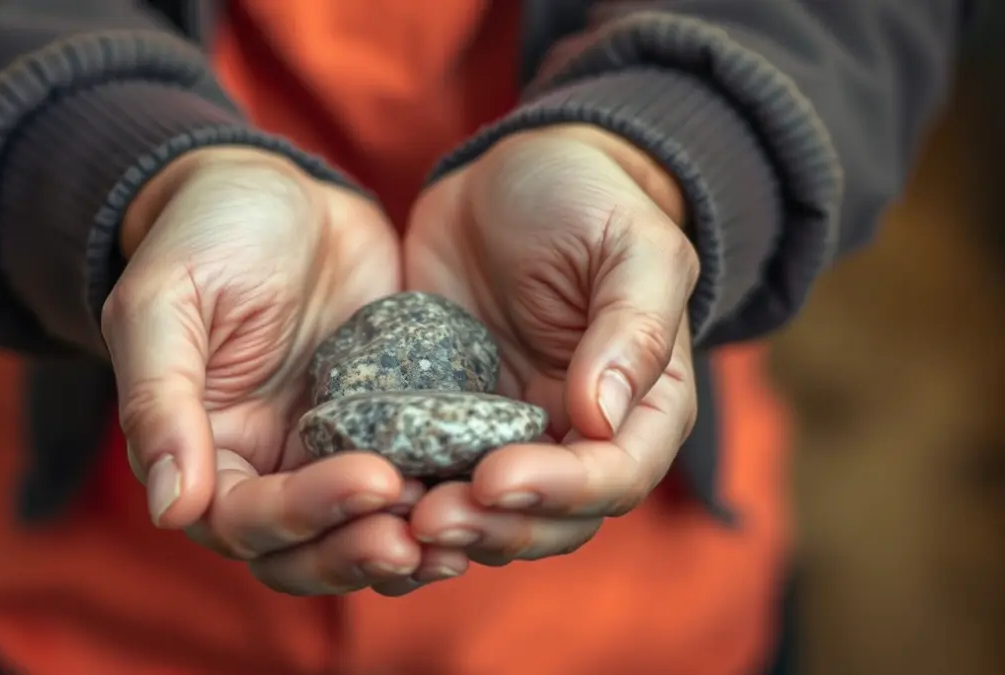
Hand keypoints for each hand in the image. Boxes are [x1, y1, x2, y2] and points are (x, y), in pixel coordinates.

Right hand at [103, 147, 457, 594]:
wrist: (282, 192)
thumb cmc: (207, 234)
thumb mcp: (167, 302)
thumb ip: (159, 401)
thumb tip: (170, 508)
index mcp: (208, 453)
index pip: (246, 521)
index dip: (305, 514)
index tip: (373, 478)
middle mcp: (269, 469)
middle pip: (307, 551)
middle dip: (360, 550)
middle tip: (419, 534)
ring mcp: (333, 452)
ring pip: (365, 532)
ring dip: (407, 545)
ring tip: (461, 529)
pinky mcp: (390, 429)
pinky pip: (418, 480)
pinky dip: (445, 496)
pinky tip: (488, 492)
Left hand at [402, 124, 698, 568]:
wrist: (510, 178)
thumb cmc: (587, 199)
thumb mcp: (629, 245)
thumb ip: (634, 330)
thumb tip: (603, 419)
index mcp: (641, 405)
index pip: (616, 477)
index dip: (562, 492)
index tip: (496, 480)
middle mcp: (579, 436)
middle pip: (552, 519)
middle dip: (495, 529)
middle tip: (430, 519)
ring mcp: (509, 436)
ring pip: (489, 515)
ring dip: (448, 530)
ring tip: (395, 520)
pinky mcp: (447, 424)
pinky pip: (429, 475)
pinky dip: (404, 497)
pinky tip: (363, 494)